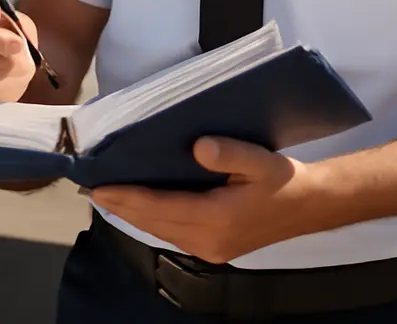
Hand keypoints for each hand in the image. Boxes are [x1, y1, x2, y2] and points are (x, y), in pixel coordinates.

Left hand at [88, 137, 330, 263]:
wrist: (309, 206)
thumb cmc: (281, 179)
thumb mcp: (259, 159)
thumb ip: (229, 152)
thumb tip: (197, 147)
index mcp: (216, 218)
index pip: (159, 207)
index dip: (125, 197)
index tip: (96, 186)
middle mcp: (207, 240)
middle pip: (153, 222)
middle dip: (120, 205)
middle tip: (88, 186)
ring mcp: (210, 249)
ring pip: (159, 231)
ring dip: (132, 213)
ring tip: (105, 193)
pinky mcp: (213, 248)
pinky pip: (172, 233)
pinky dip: (150, 219)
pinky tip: (137, 205)